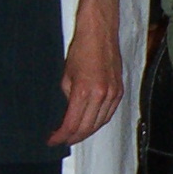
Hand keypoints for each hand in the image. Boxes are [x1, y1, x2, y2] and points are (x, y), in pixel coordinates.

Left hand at [47, 0, 122, 145]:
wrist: (100, 32)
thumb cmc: (81, 49)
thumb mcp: (66, 75)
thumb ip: (69, 97)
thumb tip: (71, 111)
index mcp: (84, 91)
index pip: (72, 123)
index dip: (61, 135)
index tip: (52, 140)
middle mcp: (101, 95)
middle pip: (87, 127)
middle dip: (72, 137)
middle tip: (61, 141)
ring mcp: (113, 94)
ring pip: (100, 123)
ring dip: (86, 132)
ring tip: (74, 136)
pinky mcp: (120, 91)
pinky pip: (109, 114)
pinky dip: (99, 122)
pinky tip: (90, 124)